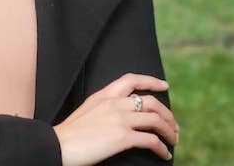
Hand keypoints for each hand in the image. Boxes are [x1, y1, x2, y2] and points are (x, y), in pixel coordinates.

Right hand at [53, 73, 178, 165]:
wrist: (60, 144)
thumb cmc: (71, 132)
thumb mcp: (88, 110)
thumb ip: (104, 107)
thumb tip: (120, 114)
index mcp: (104, 95)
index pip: (131, 79)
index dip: (151, 81)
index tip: (164, 86)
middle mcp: (114, 103)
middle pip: (151, 102)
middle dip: (167, 114)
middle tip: (173, 126)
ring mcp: (119, 119)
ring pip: (155, 120)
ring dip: (169, 131)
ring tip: (173, 140)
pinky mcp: (122, 137)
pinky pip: (151, 140)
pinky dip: (162, 148)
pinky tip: (164, 154)